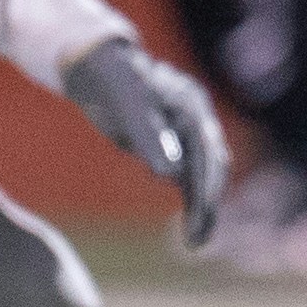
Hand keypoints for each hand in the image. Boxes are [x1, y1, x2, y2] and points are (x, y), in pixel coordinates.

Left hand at [63, 37, 232, 241]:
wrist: (93, 62)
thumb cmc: (105, 77)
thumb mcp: (121, 102)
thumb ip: (145, 133)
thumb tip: (169, 175)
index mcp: (190, 104)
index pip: (207, 153)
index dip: (204, 189)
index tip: (198, 220)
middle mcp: (195, 117)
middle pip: (212, 166)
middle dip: (207, 204)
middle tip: (196, 243)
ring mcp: (186, 129)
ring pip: (203, 173)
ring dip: (202, 206)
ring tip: (195, 243)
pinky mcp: (173, 141)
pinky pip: (189, 174)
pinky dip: (190, 198)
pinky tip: (188, 225)